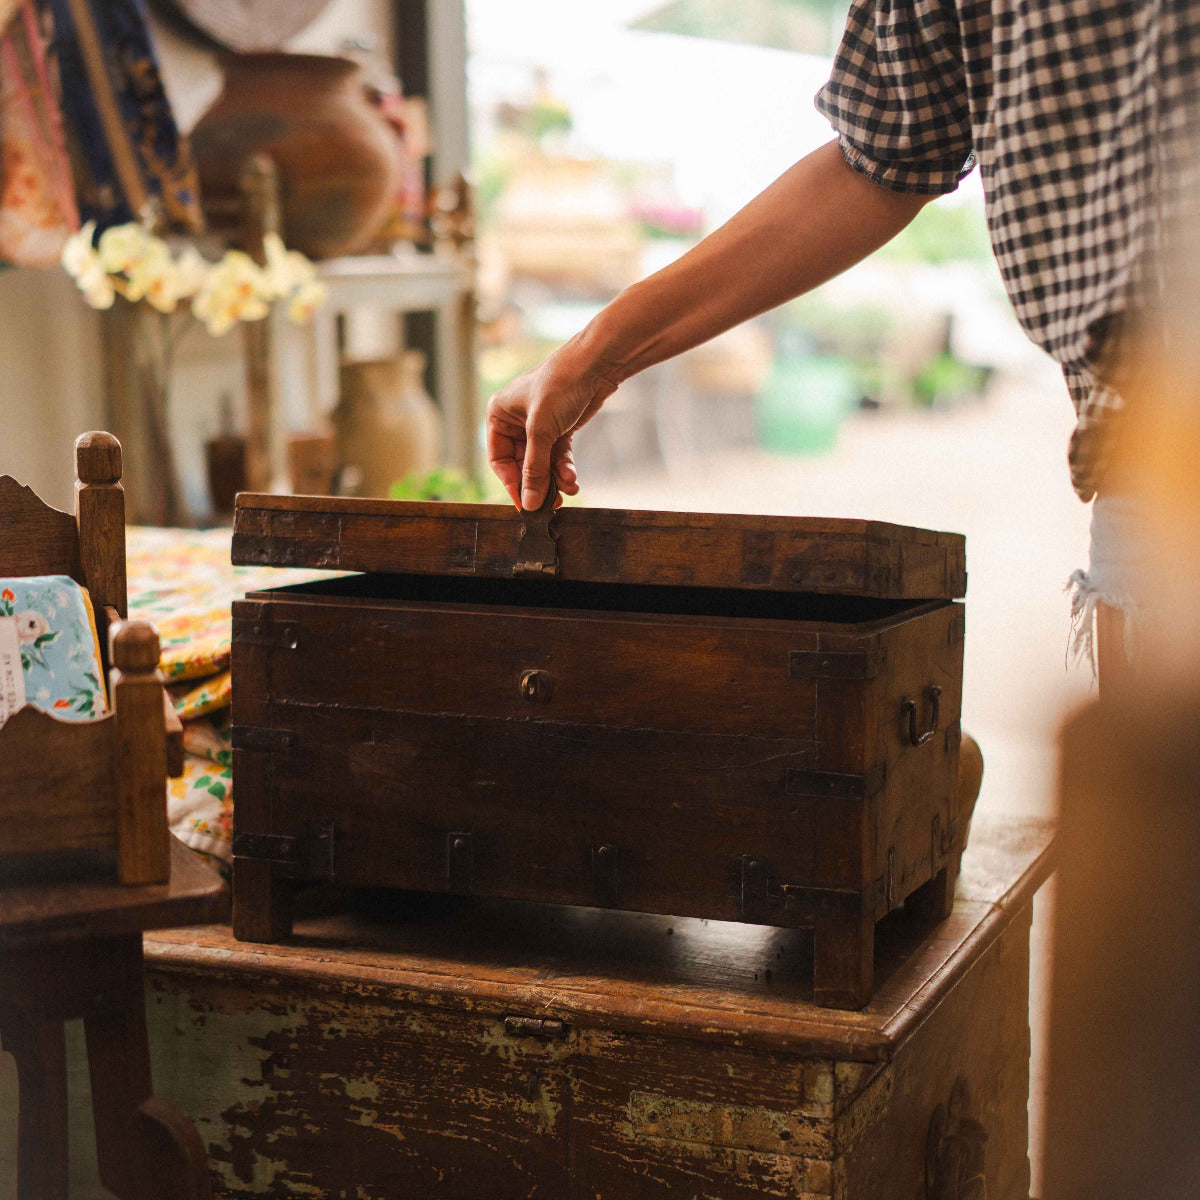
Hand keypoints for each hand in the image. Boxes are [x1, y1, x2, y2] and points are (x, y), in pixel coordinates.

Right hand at [486, 343, 616, 509]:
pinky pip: (557, 456)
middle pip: (522, 465)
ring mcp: (538, 426)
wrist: (595, 366)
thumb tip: (529, 503)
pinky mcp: (559, 429)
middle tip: (550, 504)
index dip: (511, 483)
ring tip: (568, 490)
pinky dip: (565, 468)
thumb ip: (534, 469)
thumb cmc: (559, 386)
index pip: (499, 459)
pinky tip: (572, 479)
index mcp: (498, 415)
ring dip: (554, 479)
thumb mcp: (542, 431)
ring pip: (542, 463)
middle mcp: (515, 421)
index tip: (524, 504)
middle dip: (538, 483)